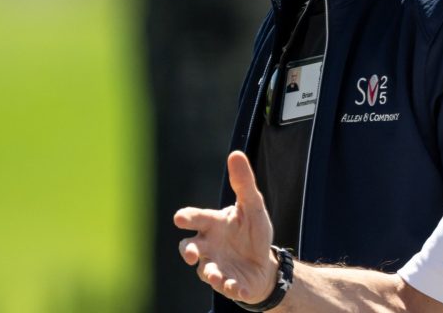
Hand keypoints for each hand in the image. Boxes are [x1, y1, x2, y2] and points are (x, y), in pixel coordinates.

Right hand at [175, 151, 278, 302]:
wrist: (263, 263)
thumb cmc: (251, 231)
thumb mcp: (253, 205)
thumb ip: (244, 183)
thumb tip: (235, 153)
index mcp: (213, 224)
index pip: (196, 218)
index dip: (188, 218)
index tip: (180, 218)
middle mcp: (209, 246)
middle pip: (190, 248)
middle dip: (189, 251)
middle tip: (191, 254)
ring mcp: (216, 266)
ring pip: (206, 271)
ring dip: (211, 274)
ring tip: (217, 277)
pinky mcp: (228, 283)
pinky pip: (228, 288)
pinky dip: (232, 289)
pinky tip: (240, 289)